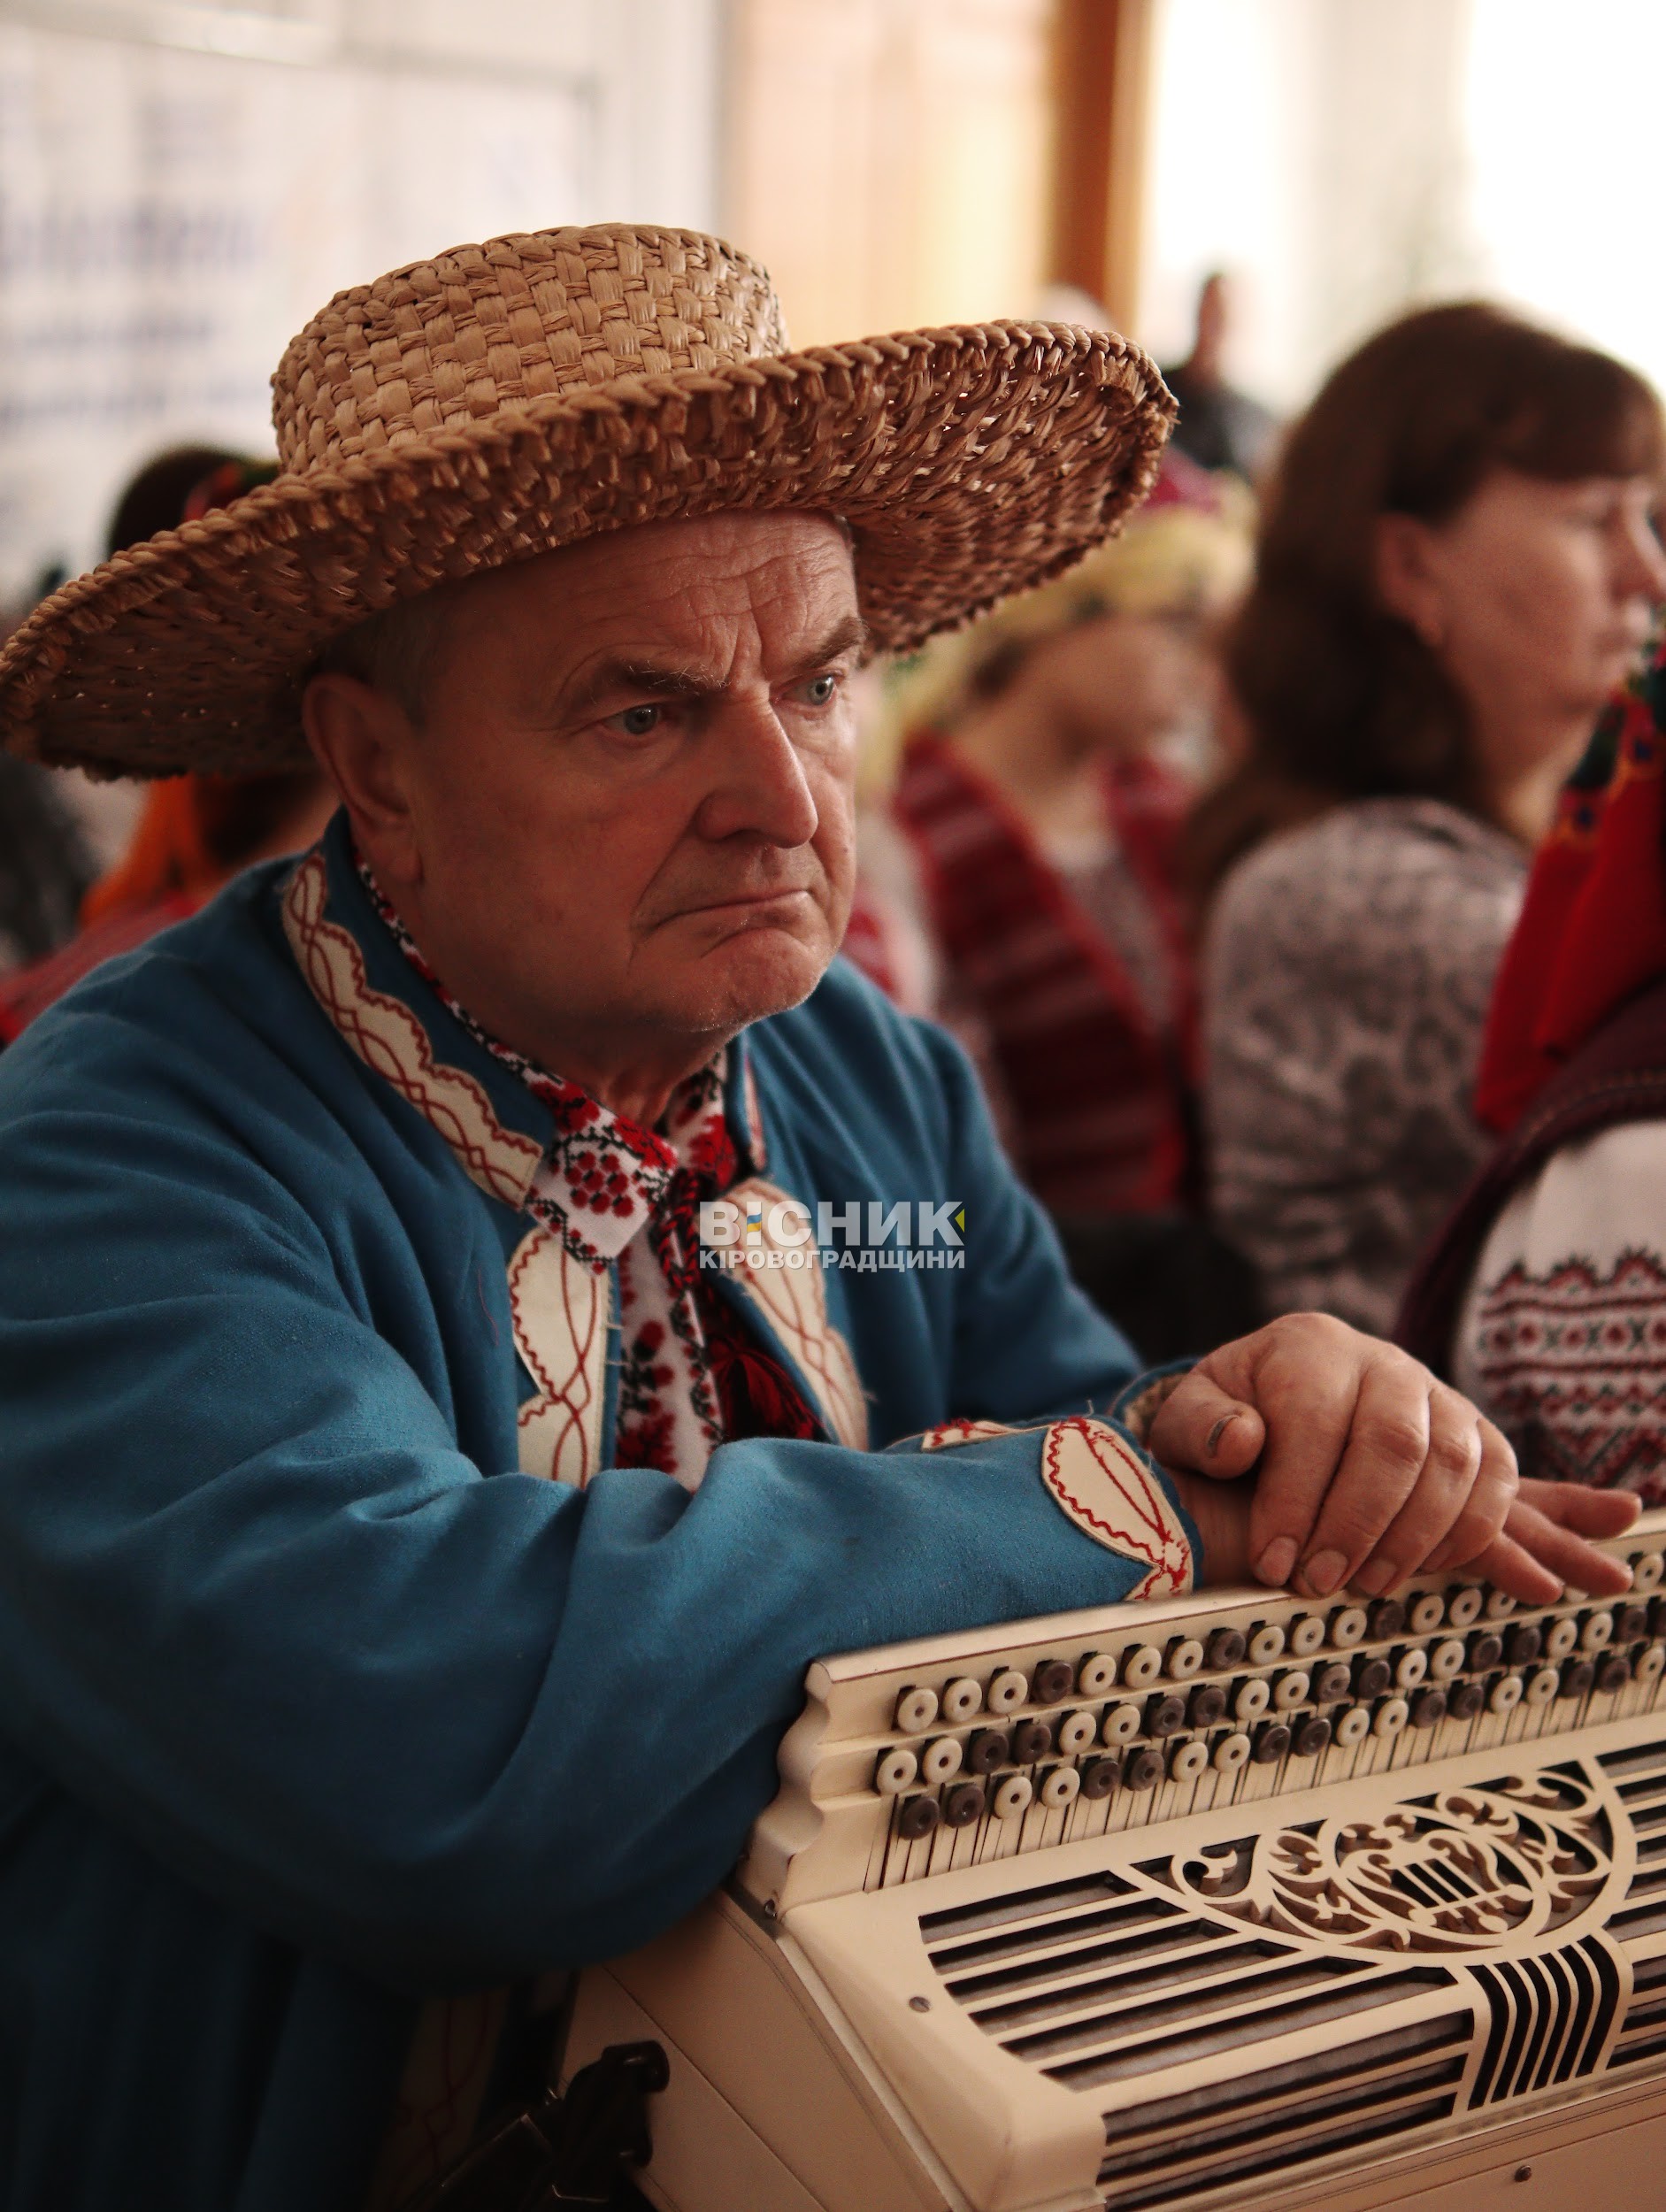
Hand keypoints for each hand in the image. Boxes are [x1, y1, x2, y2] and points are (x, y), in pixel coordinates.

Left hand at [1146, 1313, 1634, 1600]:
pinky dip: (1468, 1534)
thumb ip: (1198, 1427)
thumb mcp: (1189, 1419)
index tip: (1273, 1564)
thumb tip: (1240, 1441)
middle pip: (1392, 1442)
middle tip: (1317, 1585)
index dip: (1295, 1499)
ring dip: (1412, 1537)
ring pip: (1452, 1463)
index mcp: (1308, 1346)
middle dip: (1356, 1524)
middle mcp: (1382, 1360)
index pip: (1313, 1421)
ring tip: (1364, 1587)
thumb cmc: (1229, 1422)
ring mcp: (1437, 1395)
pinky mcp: (1475, 1435)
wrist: (1281, 1410)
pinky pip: (1496, 1481)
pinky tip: (1420, 1571)